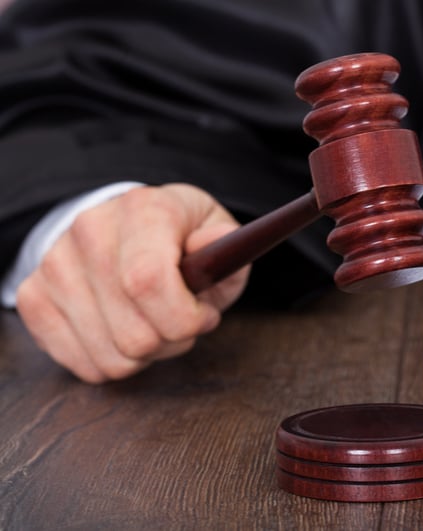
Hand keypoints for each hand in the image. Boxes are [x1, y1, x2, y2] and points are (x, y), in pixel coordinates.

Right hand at [16, 184, 249, 382]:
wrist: (131, 228)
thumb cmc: (185, 240)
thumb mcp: (218, 236)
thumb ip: (225, 245)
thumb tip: (216, 241)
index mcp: (143, 209)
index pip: (148, 282)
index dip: (185, 318)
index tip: (205, 316)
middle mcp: (90, 230)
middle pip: (134, 333)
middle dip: (173, 341)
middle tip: (182, 321)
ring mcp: (55, 264)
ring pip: (111, 356)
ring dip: (146, 354)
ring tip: (155, 323)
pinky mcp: (34, 296)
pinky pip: (84, 365)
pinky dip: (115, 362)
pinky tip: (125, 332)